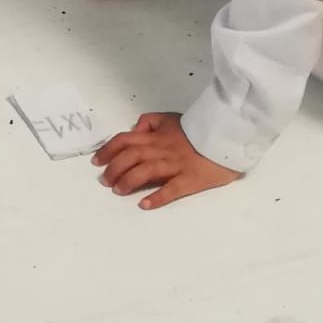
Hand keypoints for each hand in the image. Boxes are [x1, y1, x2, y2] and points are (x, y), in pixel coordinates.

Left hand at [93, 112, 240, 208]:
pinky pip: (171, 189)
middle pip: (131, 157)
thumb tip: (134, 129)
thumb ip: (151, 122)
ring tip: (118, 190)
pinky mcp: (190, 180)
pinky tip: (144, 205)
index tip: (97, 161)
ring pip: (146, 171)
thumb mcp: (170, 118)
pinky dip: (157, 197)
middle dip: (114, 168)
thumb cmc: (197, 129)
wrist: (225, 136)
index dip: (108, 150)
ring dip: (128, 181)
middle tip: (104, 181)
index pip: (125, 141)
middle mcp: (161, 150)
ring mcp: (175, 165)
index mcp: (156, 136)